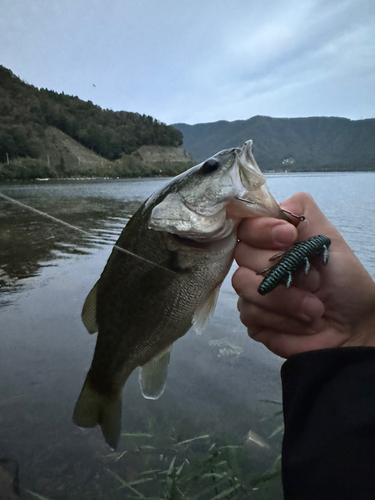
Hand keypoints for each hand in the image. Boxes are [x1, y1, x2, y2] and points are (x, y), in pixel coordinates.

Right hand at [232, 192, 374, 357]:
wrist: (354, 328)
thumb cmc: (346, 284)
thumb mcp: (329, 240)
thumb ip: (303, 214)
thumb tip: (274, 204)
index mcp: (274, 240)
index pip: (247, 224)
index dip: (261, 230)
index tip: (288, 238)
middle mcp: (258, 263)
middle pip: (240, 253)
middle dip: (278, 268)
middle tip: (313, 281)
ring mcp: (252, 292)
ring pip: (242, 284)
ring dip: (283, 298)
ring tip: (314, 309)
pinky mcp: (253, 319)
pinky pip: (250, 313)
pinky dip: (281, 319)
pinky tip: (301, 324)